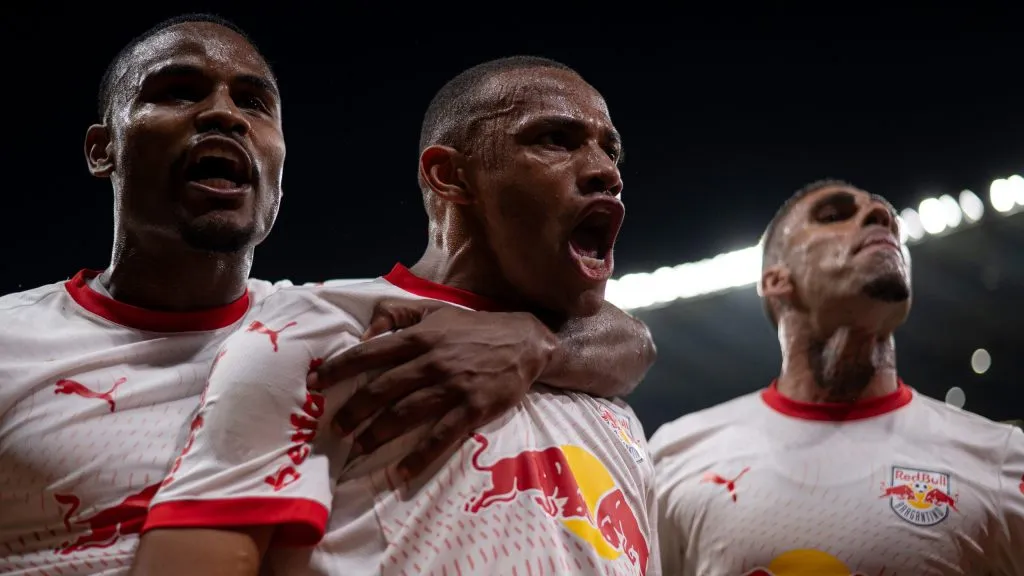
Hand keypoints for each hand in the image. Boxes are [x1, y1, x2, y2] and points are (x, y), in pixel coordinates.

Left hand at [309, 298, 556, 479]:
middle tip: (334, 428)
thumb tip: (364, 332)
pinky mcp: (472, 409)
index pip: (369, 353)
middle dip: (353, 410)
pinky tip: (401, 471)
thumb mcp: (435, 311)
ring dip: (377, 434)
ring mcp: (452, 387)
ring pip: (405, 414)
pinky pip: (440, 437)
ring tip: (357, 449)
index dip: (339, 369)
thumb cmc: (473, 329)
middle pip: (381, 389)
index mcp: (419, 337)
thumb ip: (398, 316)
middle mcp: (431, 362)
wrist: (524, 343)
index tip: (314, 384)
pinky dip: (419, 456)